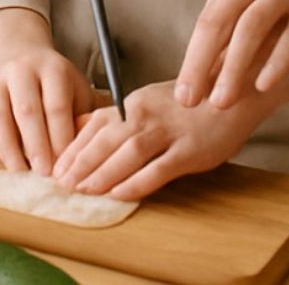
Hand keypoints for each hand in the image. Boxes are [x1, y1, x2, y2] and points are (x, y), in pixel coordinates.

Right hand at [0, 9, 92, 174]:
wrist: (21, 60)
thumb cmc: (57, 87)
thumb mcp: (78, 91)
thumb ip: (89, 118)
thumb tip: (99, 152)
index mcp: (52, 69)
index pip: (57, 105)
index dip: (61, 138)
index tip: (68, 165)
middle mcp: (21, 71)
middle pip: (27, 111)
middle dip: (37, 146)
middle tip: (45, 174)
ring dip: (9, 149)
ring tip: (21, 172)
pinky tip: (0, 160)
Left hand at [51, 80, 280, 200]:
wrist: (233, 95)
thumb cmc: (185, 103)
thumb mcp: (145, 102)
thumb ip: (115, 117)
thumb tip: (78, 128)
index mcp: (132, 103)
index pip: (94, 125)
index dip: (73, 148)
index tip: (55, 167)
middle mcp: (146, 114)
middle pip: (106, 139)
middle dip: (80, 162)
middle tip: (62, 183)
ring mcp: (169, 132)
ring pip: (128, 153)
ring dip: (103, 172)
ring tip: (84, 189)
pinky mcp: (190, 150)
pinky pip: (158, 169)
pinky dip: (137, 182)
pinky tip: (120, 194)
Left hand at [174, 0, 288, 108]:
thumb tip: (225, 42)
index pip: (209, 14)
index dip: (194, 52)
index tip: (185, 84)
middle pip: (218, 22)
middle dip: (198, 64)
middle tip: (188, 99)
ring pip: (250, 31)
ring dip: (232, 70)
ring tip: (220, 102)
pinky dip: (276, 63)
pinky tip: (263, 87)